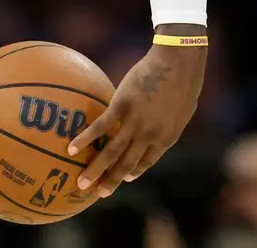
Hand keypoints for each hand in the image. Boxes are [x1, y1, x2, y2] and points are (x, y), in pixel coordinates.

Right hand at [68, 39, 206, 196]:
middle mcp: (149, 136)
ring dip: (95, 170)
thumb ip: (169, 120)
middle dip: (112, 181)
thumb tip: (160, 121)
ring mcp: (135, 123)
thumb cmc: (185, 79)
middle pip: (127, 164)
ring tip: (81, 183)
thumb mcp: (182, 108)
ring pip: (112, 153)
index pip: (147, 161)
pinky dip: (86, 139)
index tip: (127, 178)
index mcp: (166, 137)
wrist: (179, 62)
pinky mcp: (122, 106)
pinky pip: (100, 127)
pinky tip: (72, 147)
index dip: (136, 171)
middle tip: (99, 195)